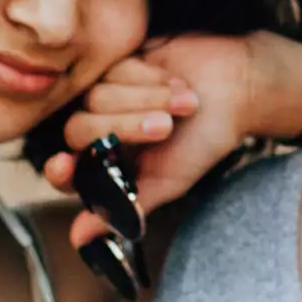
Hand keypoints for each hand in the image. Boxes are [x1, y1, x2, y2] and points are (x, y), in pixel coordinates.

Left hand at [43, 31, 301, 248]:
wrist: (239, 87)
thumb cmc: (206, 139)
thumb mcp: (169, 180)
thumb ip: (125, 207)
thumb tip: (78, 240)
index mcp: (107, 164)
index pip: (65, 172)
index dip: (62, 169)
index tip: (65, 164)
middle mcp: (101, 129)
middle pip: (80, 130)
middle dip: (126, 126)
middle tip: (166, 126)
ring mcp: (109, 93)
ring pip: (98, 96)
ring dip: (147, 100)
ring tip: (186, 102)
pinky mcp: (121, 61)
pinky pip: (116, 68)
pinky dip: (149, 76)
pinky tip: (176, 81)